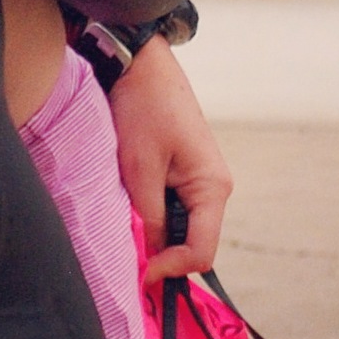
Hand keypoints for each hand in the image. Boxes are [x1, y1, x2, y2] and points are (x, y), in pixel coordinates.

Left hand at [107, 38, 231, 284]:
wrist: (138, 64)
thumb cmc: (142, 109)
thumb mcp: (139, 170)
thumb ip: (149, 218)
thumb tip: (151, 259)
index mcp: (213, 188)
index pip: (201, 251)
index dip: (171, 269)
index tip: (139, 273)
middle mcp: (213, 187)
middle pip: (192, 242)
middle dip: (161, 252)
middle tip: (126, 253)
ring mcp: (199, 179)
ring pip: (180, 226)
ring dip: (153, 231)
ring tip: (124, 223)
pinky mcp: (183, 171)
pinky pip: (172, 206)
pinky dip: (151, 213)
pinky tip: (128, 203)